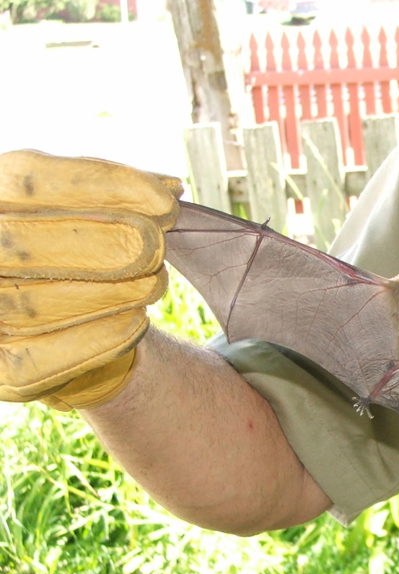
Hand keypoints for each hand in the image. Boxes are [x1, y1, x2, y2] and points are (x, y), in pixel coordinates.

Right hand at [0, 150, 180, 409]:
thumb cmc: (71, 247)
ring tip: (156, 282)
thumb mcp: (84, 208)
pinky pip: (35, 361)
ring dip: (107, 294)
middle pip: (19, 244)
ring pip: (29, 305)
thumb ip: (115, 194)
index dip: (101, 187)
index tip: (166, 202)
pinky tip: (138, 323)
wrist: (58, 321)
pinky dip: (94, 340)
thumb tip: (172, 188)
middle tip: (158, 245)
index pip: (27, 180)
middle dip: (103, 243)